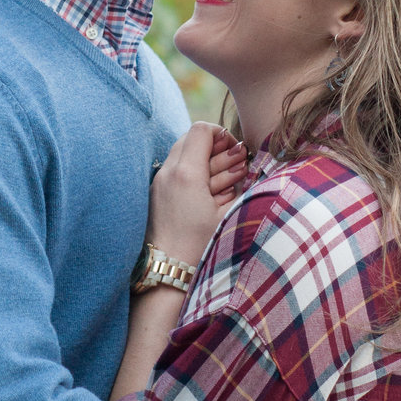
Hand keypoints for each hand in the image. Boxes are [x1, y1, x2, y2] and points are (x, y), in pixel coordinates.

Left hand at [147, 123, 247, 265]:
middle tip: (235, 163)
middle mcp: (168, 172)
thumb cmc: (202, 245)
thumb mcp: (228, 213)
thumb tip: (244, 161)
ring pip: (183, 153)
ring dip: (206, 159)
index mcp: (187, 174)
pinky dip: (194, 172)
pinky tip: (209, 192)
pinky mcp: (155, 193)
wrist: (169, 271)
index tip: (237, 151)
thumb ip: (238, 182)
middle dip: (216, 147)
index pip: (202, 130)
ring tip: (225, 180)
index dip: (223, 135)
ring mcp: (158, 182)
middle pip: (191, 138)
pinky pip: (175, 169)